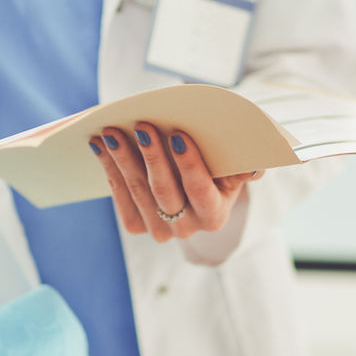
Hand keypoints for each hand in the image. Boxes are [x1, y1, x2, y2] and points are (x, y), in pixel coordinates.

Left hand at [89, 122, 261, 241]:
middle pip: (165, 191)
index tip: (178, 135)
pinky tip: (100, 146)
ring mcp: (161, 230)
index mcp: (215, 215)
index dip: (189, 163)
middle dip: (151, 155)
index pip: (200, 190)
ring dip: (122, 159)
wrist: (194, 181)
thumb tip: (255, 167)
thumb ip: (246, 164)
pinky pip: (121, 197)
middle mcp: (188, 229)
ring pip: (139, 192)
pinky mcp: (138, 225)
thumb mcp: (235, 163)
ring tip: (111, 131)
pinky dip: (109, 169)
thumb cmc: (218, 163)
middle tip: (140, 125)